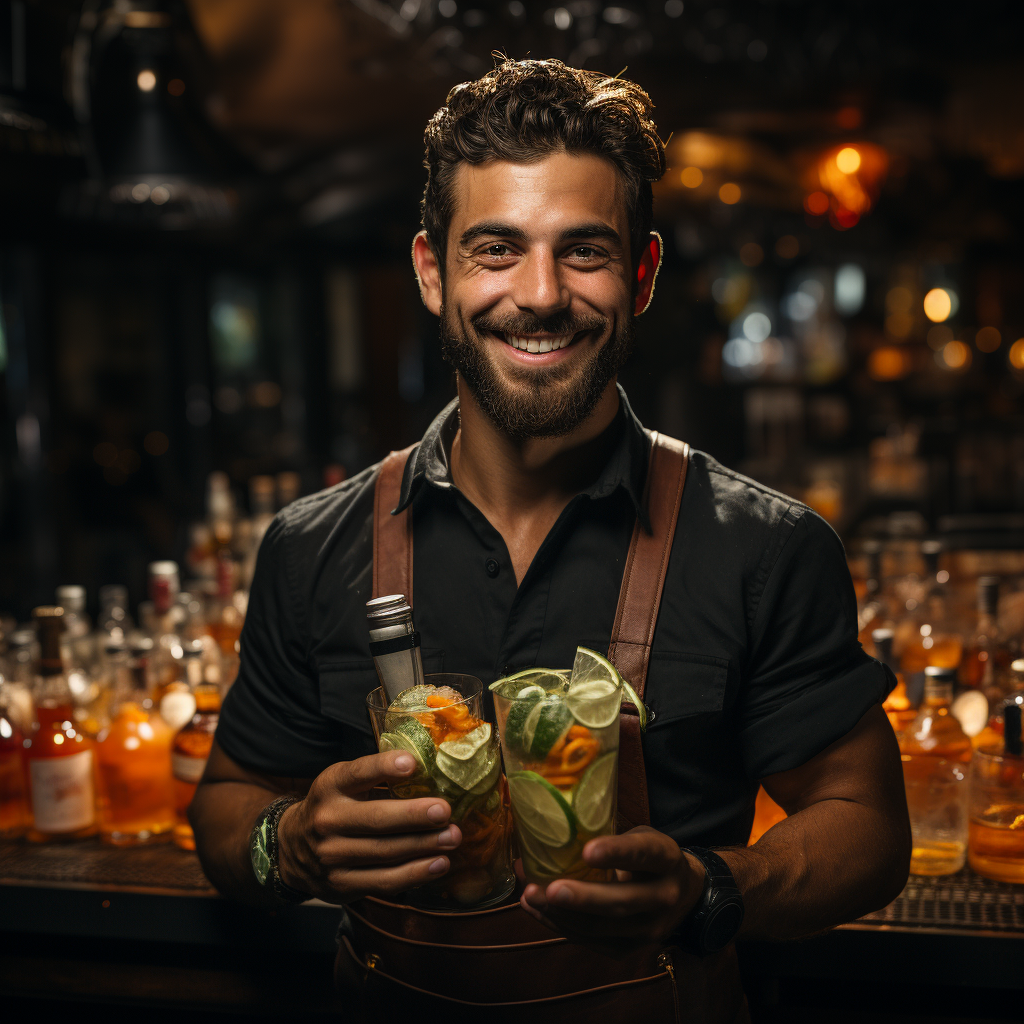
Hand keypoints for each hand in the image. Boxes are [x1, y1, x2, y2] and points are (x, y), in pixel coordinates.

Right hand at [276, 750, 460, 902]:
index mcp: (330, 786)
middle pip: (375, 819)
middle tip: (445, 810)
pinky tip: (439, 863)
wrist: (292, 848)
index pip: (357, 774)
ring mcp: (332, 856)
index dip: (383, 768)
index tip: (412, 763)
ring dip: (423, 845)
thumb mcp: (344, 784)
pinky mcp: (341, 885)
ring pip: (384, 852)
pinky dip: (415, 874)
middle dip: (414, 815)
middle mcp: (327, 820)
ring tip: (452, 837)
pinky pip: (384, 881)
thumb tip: (430, 769)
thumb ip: (376, 778)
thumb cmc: (335, 807)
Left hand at [520, 826, 704, 950]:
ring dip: (562, 915)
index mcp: (666, 858)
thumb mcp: (638, 836)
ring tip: (531, 897)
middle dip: (584, 898)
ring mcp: (649, 930)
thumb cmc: (648, 856)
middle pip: (622, 902)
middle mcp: (664, 897)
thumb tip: (543, 835)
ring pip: (602, 927)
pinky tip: (538, 910)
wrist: (682, 894)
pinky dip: (561, 926)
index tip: (588, 851)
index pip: (644, 854)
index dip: (616, 853)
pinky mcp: (630, 949)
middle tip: (551, 889)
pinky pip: (591, 941)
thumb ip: (603, 837)